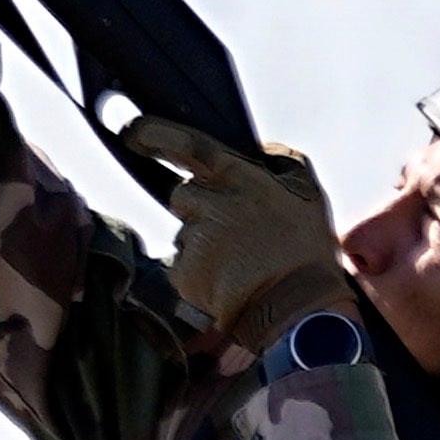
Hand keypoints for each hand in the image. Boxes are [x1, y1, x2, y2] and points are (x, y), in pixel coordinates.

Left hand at [125, 119, 348, 351]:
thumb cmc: (306, 249)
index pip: (187, 145)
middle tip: (236, 230)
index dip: (154, 134)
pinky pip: (183, 263)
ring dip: (204, 240)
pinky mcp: (184, 270)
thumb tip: (259, 149)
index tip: (131, 131)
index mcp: (239, 179)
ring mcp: (194, 238)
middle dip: (201, 207)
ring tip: (240, 259)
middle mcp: (211, 203)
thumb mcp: (308, 193)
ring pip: (185, 231)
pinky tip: (229, 277)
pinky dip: (201, 270)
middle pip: (183, 194)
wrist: (298, 307)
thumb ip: (282, 162)